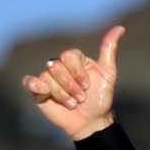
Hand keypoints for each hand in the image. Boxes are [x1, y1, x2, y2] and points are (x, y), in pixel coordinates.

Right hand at [22, 25, 123, 142]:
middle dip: (71, 86)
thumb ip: (109, 50)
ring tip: (73, 104)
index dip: (77, 73)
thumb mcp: (108, 74)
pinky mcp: (39, 91)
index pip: (68, 56)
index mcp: (75, 59)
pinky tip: (43, 90)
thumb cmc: (100, 98)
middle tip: (81, 98)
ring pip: (47, 79)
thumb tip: (120, 28)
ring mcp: (48, 78)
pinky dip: (34, 84)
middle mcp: (60, 66)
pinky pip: (29, 82)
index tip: (88, 86)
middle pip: (56, 67)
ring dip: (62, 95)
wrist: (91, 121)